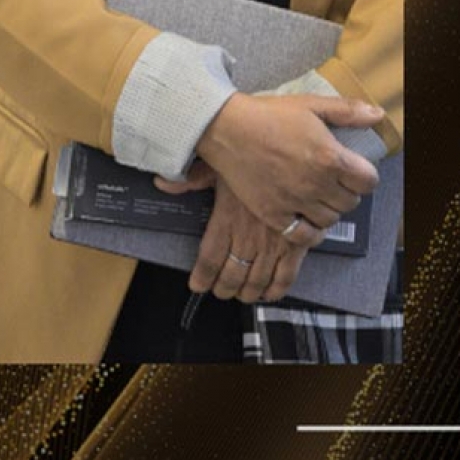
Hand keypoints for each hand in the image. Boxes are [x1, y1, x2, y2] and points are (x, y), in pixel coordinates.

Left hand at [183, 168, 312, 303]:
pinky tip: (268, 293)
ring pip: (257, 280)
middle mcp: (248, 238)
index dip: (202, 277)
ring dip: (247, 292)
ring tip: (240, 295)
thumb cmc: (254, 164)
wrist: (294, 165)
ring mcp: (273, 245)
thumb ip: (189, 180)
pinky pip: (286, 276)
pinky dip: (276, 290)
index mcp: (226, 221)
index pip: (209, 259)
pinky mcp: (297, 246)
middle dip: (224, 288)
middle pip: (232, 275)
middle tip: (220, 291)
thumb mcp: (216, 167)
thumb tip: (162, 182)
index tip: (197, 285)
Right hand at [192, 92, 382, 234]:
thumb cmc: (267, 114)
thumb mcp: (309, 105)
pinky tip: (305, 219)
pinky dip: (309, 231)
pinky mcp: (273, 214)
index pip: (369, 181)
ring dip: (328, 210)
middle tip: (330, 182)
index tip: (352, 171)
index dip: (363, 176)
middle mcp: (317, 184)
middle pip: (351, 202)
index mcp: (331, 157)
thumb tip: (378, 115)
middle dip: (345, 192)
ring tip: (316, 197)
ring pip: (330, 220)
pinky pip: (304, 235)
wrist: (223, 128)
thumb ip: (347, 111)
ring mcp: (295, 202)